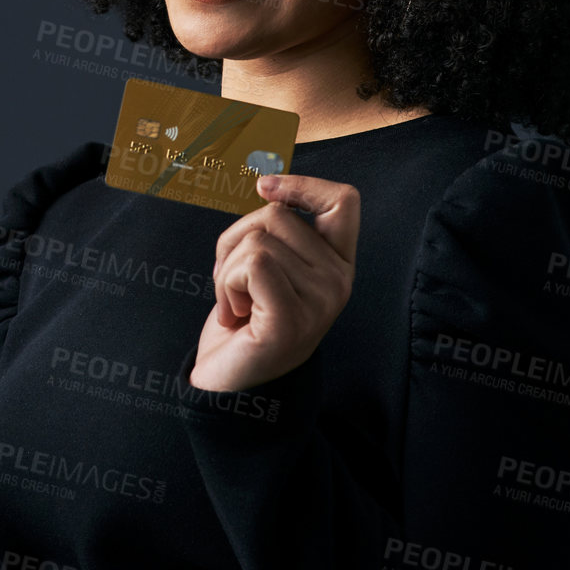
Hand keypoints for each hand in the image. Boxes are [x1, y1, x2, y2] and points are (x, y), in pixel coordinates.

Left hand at [189, 173, 359, 392]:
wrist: (229, 385)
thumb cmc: (245, 319)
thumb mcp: (269, 265)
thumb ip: (277, 230)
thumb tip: (267, 184)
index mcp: (338, 264)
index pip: (343, 201)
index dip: (303, 183)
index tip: (265, 188)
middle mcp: (339, 282)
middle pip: (277, 215)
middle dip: (236, 242)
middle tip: (236, 285)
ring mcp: (320, 303)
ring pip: (257, 240)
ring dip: (226, 271)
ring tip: (236, 305)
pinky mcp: (291, 320)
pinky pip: (252, 265)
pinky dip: (226, 284)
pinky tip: (234, 315)